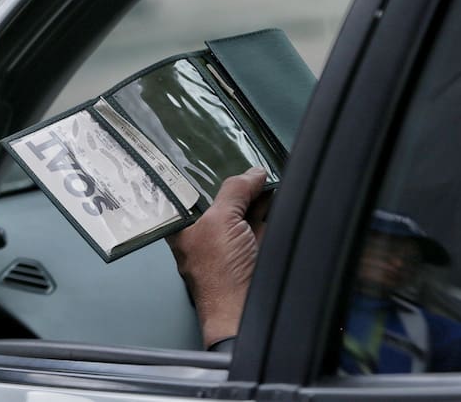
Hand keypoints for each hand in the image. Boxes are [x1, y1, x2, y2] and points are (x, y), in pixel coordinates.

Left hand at [166, 167, 271, 348]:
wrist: (247, 311)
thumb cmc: (220, 276)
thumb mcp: (221, 221)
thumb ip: (234, 191)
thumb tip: (252, 174)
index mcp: (184, 227)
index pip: (190, 191)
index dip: (201, 171)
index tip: (212, 149)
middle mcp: (206, 232)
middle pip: (221, 196)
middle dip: (234, 179)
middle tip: (245, 153)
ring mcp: (232, 240)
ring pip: (244, 206)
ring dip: (255, 191)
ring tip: (263, 170)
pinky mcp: (257, 247)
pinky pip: (264, 219)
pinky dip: (271, 206)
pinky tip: (276, 189)